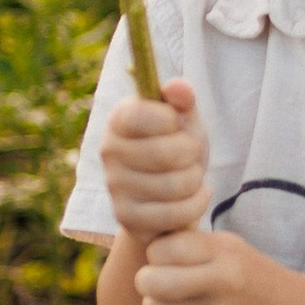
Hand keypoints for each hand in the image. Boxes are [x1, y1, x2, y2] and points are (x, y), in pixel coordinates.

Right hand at [100, 80, 212, 239]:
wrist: (174, 193)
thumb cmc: (179, 147)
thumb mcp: (185, 119)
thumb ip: (182, 99)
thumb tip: (177, 87)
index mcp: (120, 119)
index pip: (140, 115)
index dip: (171, 120)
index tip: (175, 124)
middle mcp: (109, 151)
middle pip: (166, 154)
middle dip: (193, 154)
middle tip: (190, 155)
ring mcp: (115, 187)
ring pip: (175, 185)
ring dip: (196, 180)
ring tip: (191, 176)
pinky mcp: (126, 217)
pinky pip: (175, 214)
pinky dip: (196, 204)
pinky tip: (195, 196)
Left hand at [132, 227, 291, 304]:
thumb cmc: (251, 274)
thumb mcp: (229, 247)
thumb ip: (191, 243)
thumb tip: (145, 241)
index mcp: (223, 252)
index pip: (162, 249)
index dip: (156, 254)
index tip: (167, 258)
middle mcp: (221, 282)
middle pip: (152, 282)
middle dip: (146, 282)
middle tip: (155, 282)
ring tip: (169, 302)